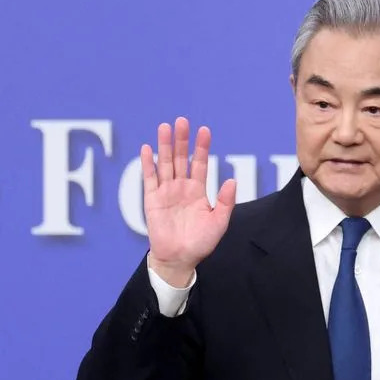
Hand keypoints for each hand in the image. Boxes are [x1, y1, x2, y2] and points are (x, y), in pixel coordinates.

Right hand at [140, 116, 235, 286]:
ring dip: (165, 146)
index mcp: (198, 191)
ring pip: (165, 164)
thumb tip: (232, 180)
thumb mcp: (219, 222)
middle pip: (181, 158)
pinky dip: (148, 164)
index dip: (202, 147)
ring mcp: (166, 192)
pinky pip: (149, 179)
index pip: (200, 163)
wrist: (180, 259)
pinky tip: (147, 149)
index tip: (204, 130)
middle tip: (182, 120)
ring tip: (165, 127)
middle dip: (182, 140)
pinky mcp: (152, 200)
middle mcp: (181, 188)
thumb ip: (225, 201)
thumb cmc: (201, 243)